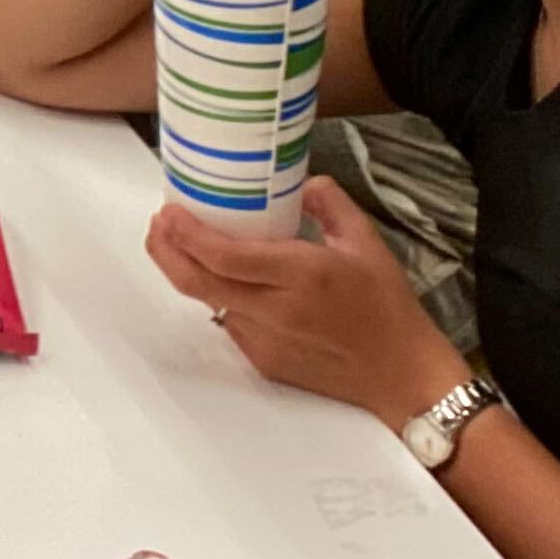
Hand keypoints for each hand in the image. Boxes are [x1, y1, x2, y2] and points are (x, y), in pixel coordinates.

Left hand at [147, 180, 468, 429]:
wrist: (400, 375)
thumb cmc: (388, 308)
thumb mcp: (367, 241)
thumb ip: (330, 203)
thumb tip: (301, 183)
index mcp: (302, 275)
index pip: (225, 257)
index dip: (187, 235)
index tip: (168, 212)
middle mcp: (276, 310)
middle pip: (197, 283)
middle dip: (165, 251)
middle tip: (159, 224)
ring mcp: (265, 340)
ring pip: (210, 302)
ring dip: (191, 272)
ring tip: (186, 244)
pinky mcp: (263, 362)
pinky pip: (230, 323)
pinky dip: (222, 297)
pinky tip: (231, 281)